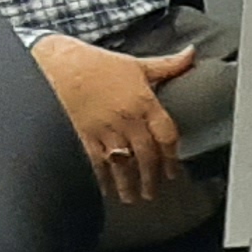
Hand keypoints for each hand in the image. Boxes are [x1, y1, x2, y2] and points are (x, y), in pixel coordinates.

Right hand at [33, 36, 198, 203]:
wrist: (59, 64)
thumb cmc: (98, 64)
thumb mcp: (137, 64)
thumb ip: (168, 65)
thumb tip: (192, 54)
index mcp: (144, 102)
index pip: (166, 136)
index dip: (172, 156)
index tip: (173, 171)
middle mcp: (127, 119)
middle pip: (146, 156)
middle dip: (151, 177)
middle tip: (152, 192)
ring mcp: (105, 130)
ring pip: (123, 164)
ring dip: (129, 183)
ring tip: (132, 197)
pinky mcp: (83, 137)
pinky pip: (96, 164)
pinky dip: (102, 179)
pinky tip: (105, 189)